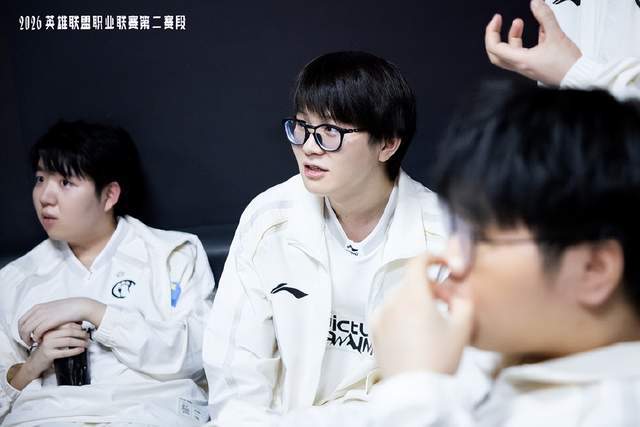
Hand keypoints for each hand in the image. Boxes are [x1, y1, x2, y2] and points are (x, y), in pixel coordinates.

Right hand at [12, 323, 88, 388]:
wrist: (34, 363)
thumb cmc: (46, 349)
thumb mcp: (53, 338)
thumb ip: (63, 332)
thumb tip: (80, 326)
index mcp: (50, 329)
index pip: (67, 324)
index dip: (78, 327)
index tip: (85, 329)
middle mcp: (48, 335)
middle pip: (69, 331)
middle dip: (81, 334)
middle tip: (88, 337)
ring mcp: (48, 344)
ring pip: (68, 341)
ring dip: (80, 342)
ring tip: (86, 344)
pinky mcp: (48, 354)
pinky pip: (65, 352)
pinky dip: (75, 351)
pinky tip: (80, 350)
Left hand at [18, 297, 104, 345]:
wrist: (80, 306)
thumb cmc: (70, 308)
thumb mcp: (53, 308)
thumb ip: (45, 314)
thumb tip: (41, 321)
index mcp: (38, 307)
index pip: (21, 320)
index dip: (21, 330)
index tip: (25, 336)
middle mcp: (38, 311)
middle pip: (21, 326)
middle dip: (22, 336)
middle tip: (27, 342)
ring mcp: (42, 316)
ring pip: (27, 330)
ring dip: (28, 339)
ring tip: (33, 343)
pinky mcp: (48, 321)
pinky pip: (36, 332)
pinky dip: (37, 338)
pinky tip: (41, 341)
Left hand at [372, 253, 472, 377]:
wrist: (415, 391)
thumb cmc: (439, 358)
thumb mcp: (463, 327)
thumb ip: (464, 300)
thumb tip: (459, 290)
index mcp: (412, 294)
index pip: (417, 261)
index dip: (432, 256)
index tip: (443, 262)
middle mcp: (391, 300)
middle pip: (411, 281)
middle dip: (431, 286)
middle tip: (449, 302)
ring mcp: (380, 316)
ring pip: (400, 297)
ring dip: (416, 300)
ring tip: (433, 321)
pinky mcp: (374, 331)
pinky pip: (390, 312)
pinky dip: (402, 313)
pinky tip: (415, 332)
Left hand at [485, 0, 581, 85]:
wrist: (578, 77)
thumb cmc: (567, 65)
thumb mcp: (556, 35)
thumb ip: (545, 17)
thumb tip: (536, 4)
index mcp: (521, 60)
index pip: (495, 48)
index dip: (491, 31)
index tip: (496, 20)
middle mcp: (521, 66)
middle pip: (497, 53)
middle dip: (495, 36)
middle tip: (498, 24)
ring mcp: (527, 67)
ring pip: (511, 53)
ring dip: (513, 36)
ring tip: (519, 22)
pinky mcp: (535, 67)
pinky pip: (524, 53)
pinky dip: (526, 41)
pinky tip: (536, 30)